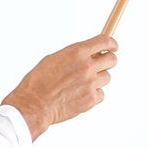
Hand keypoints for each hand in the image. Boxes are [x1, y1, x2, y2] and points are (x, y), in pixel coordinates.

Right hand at [2, 34, 118, 140]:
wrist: (34, 105)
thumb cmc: (37, 83)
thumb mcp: (53, 59)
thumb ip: (73, 56)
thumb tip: (87, 55)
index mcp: (77, 52)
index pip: (105, 41)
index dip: (111, 43)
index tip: (113, 46)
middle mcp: (87, 66)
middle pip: (112, 60)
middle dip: (108, 61)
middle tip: (101, 65)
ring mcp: (90, 83)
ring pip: (107, 78)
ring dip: (98, 79)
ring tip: (82, 84)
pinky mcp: (91, 99)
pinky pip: (101, 94)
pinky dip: (93, 94)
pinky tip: (80, 95)